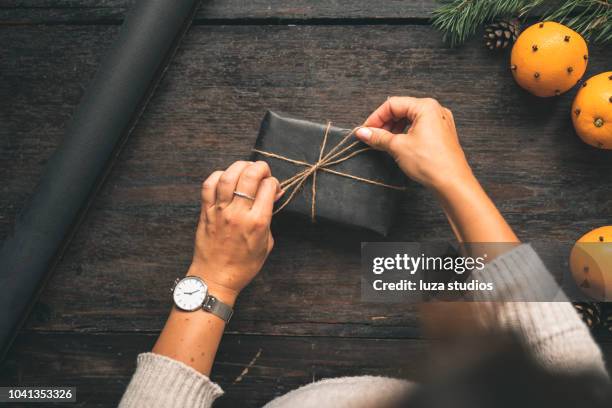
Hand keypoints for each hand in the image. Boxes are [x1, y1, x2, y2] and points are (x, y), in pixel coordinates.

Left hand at [188, 161, 279, 302]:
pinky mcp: (206, 212)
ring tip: (245, 168)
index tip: (272, 187)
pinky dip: (218, 176)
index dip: (273, 182)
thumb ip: (269, 218)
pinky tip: (225, 178)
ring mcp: (220, 211)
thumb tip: (272, 196)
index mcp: (257, 222)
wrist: (216, 278)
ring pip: (228, 176)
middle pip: (249, 175)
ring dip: (239, 166)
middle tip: (262, 170)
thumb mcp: (267, 243)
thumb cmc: (244, 265)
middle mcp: (238, 213)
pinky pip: (209, 185)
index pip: (268, 187)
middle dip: (259, 167)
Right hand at [355, 96, 473, 192]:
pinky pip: (419, 128)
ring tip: (384, 142)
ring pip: (410, 119)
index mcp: (426, 106)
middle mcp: (435, 110)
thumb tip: (363, 132)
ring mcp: (440, 122)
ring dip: (394, 129)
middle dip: (385, 123)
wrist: (452, 183)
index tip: (365, 130)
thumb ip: (378, 137)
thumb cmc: (431, 162)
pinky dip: (406, 134)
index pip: (393, 104)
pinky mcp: (441, 134)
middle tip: (372, 137)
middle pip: (402, 110)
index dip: (376, 117)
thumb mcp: (398, 147)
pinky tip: (398, 145)